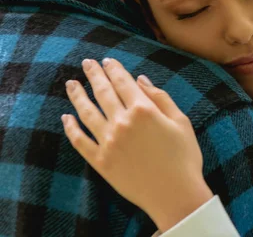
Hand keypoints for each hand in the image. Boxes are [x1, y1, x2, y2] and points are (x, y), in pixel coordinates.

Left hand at [62, 58, 213, 231]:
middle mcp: (122, 122)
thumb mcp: (181, 122)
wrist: (174, 194)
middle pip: (103, 93)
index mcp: (143, 110)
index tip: (107, 60)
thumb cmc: (184, 157)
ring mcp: (108, 142)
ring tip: (70, 83)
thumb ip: (161, 98)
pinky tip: (66, 118)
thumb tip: (141, 80)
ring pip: (87, 113)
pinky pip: (80, 141)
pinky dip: (71, 128)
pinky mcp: (100, 161)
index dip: (114, 69)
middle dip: (94, 75)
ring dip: (77, 96)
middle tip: (87, 62)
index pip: (123, 82)